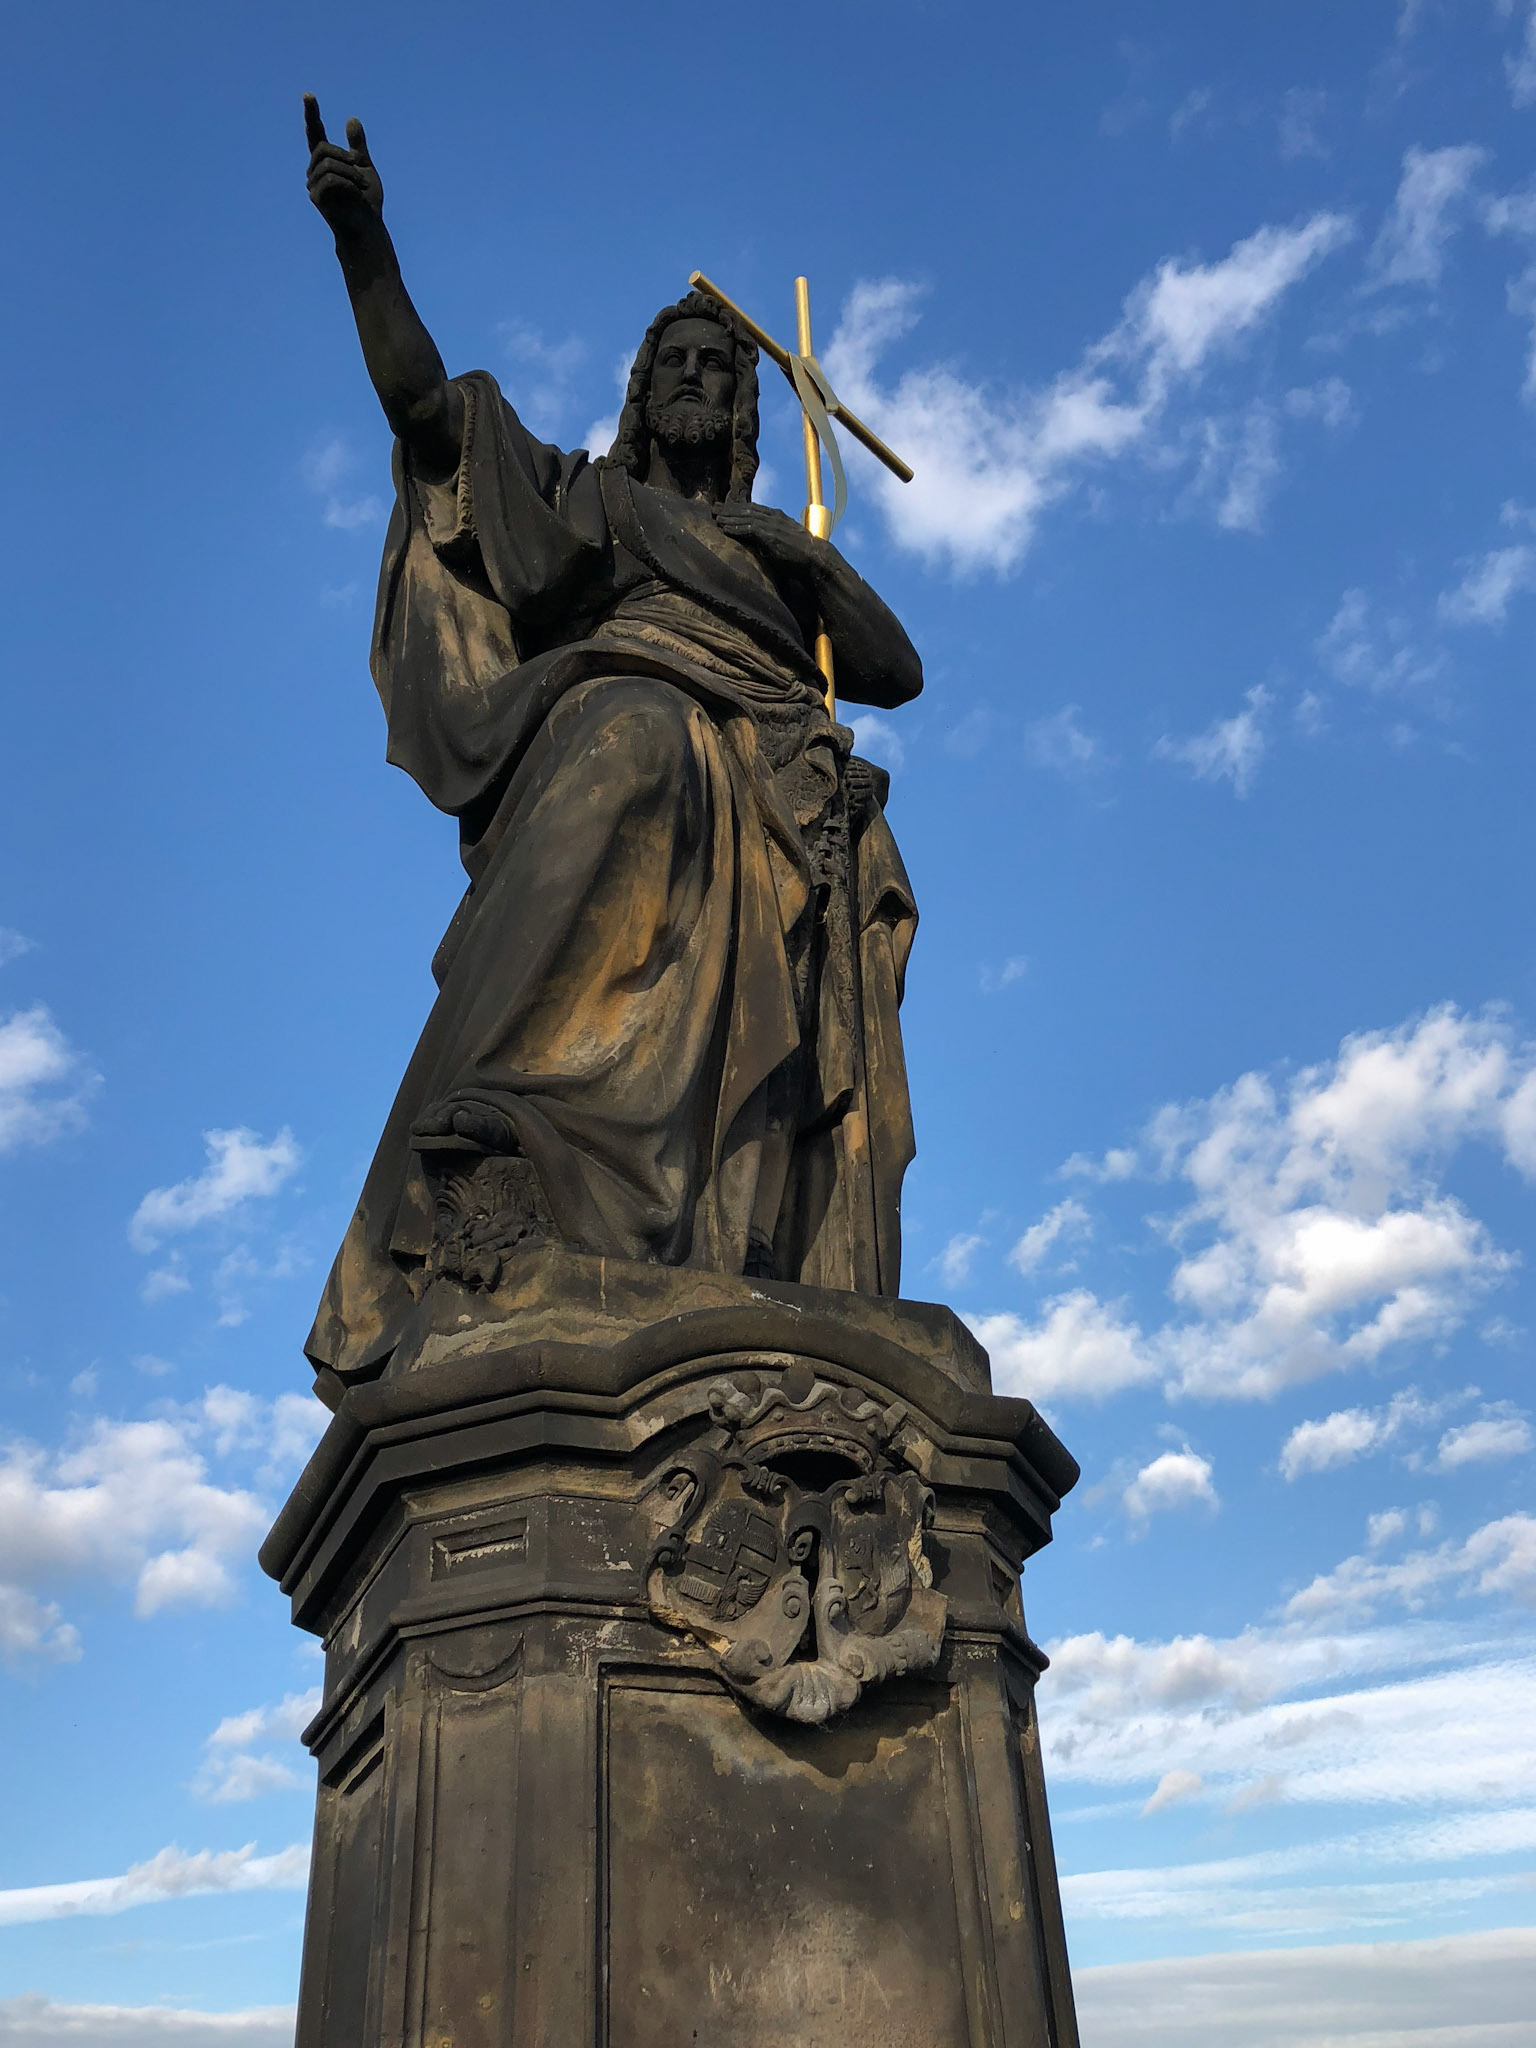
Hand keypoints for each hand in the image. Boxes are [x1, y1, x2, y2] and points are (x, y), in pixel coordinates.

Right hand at [303, 95, 383, 236]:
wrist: (368, 226)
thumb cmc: (366, 201)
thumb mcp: (365, 167)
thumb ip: (357, 146)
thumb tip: (351, 119)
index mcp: (326, 161)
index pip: (315, 134)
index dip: (312, 115)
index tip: (308, 95)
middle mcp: (315, 170)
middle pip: (323, 147)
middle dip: (346, 157)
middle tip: (362, 173)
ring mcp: (313, 184)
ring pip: (328, 163)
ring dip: (350, 173)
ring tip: (360, 188)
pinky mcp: (316, 197)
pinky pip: (331, 179)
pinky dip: (348, 184)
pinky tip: (355, 194)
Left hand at [712, 502, 827, 576]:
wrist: (815, 559)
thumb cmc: (802, 556)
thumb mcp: (786, 542)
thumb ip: (774, 539)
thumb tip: (764, 545)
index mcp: (779, 517)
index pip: (755, 509)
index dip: (739, 508)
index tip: (726, 509)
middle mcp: (774, 517)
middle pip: (747, 509)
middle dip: (730, 508)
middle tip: (714, 508)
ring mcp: (772, 525)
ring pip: (746, 516)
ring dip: (729, 517)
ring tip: (716, 517)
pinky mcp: (770, 535)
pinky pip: (748, 528)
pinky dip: (735, 528)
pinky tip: (725, 529)